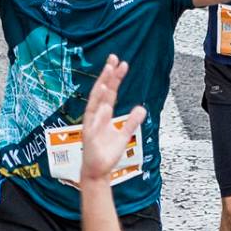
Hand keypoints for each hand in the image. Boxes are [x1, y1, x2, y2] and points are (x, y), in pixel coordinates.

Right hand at [78, 55, 141, 181]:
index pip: (110, 93)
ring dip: (102, 83)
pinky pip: (92, 114)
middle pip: (103, 91)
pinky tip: (101, 90)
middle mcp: (96, 115)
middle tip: (114, 58)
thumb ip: (131, 121)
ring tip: (108, 69)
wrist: (97, 172)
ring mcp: (91, 122)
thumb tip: (141, 107)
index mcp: (103, 115)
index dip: (115, 78)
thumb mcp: (124, 135)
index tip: (121, 64)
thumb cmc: (106, 154)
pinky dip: (96, 102)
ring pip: (96, 99)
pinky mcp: (89, 131)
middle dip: (108, 74)